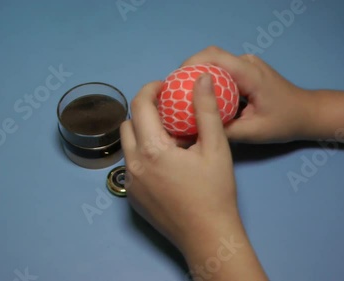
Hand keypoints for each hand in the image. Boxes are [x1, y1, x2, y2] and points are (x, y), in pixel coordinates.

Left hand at [120, 74, 238, 253]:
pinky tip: (164, 162)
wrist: (207, 236)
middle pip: (128, 124)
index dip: (150, 89)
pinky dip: (142, 155)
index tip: (164, 87)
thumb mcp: (216, 147)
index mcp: (152, 150)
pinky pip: (130, 166)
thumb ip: (206, 110)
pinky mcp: (132, 197)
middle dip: (143, 111)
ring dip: (141, 133)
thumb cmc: (215, 192)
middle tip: (167, 111)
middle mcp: (133, 165)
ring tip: (167, 137)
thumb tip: (201, 78)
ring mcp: (130, 183)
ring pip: (127, 146)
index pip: (139, 106)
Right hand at [182, 46, 316, 142]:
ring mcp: (247, 65)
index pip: (214, 57)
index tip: (174, 82)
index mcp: (249, 74)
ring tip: (182, 94)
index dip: (191, 65)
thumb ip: (225, 130)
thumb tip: (196, 131)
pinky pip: (222, 70)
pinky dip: (208, 79)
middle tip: (174, 91)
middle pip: (211, 56)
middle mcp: (247, 63)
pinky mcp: (246, 71)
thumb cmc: (284, 122)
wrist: (307, 113)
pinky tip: (199, 96)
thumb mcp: (253, 132)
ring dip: (197, 74)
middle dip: (189, 70)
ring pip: (215, 62)